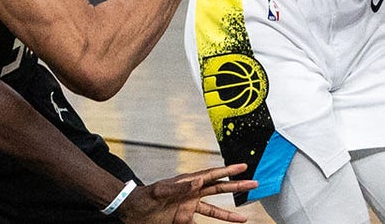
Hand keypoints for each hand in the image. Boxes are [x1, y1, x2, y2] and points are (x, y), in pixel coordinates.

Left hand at [116, 163, 258, 223]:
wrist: (130, 211)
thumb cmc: (142, 198)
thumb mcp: (159, 192)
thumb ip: (178, 188)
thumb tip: (198, 181)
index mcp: (187, 183)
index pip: (211, 176)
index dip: (228, 171)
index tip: (243, 167)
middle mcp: (191, 193)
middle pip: (218, 190)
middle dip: (236, 187)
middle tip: (255, 183)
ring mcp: (188, 206)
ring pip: (214, 210)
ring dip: (229, 215)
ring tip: (244, 218)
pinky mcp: (183, 219)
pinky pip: (201, 223)